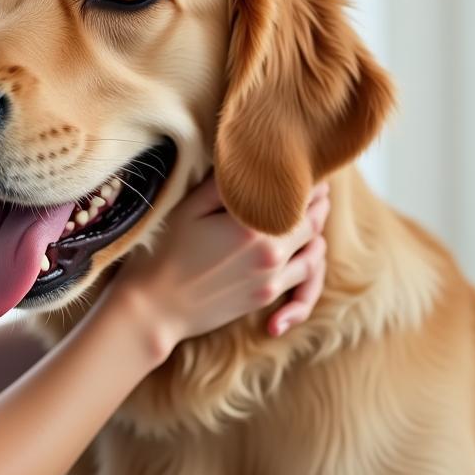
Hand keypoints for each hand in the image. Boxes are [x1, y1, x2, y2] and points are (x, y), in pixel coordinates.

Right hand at [112, 176, 329, 360]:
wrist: (155, 310)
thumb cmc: (165, 254)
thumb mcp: (188, 209)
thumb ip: (222, 185)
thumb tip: (246, 164)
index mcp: (253, 226)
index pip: (297, 196)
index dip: (308, 179)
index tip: (308, 167)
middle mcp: (271, 253)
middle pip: (312, 221)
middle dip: (319, 201)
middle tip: (320, 185)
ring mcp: (272, 278)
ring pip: (315, 250)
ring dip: (319, 230)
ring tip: (317, 214)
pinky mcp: (267, 296)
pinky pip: (306, 278)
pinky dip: (313, 260)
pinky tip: (308, 251)